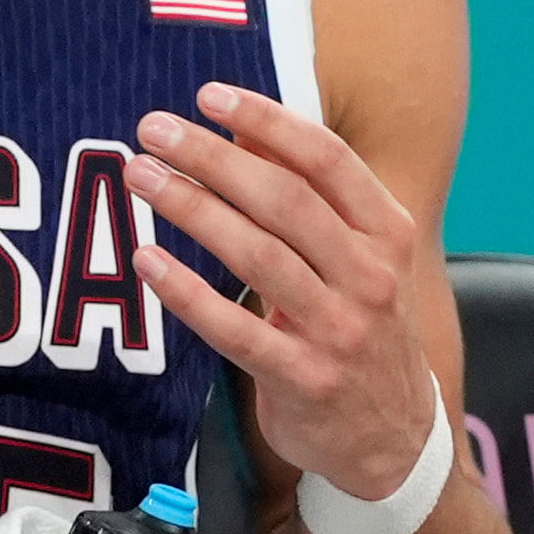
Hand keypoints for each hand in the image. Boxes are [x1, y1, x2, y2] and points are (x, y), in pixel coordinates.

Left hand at [122, 85, 442, 520]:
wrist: (393, 436)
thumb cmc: (362, 330)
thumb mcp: (358, 259)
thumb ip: (311, 200)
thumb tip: (246, 135)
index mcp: (387, 233)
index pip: (326, 159)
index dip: (266, 121)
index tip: (209, 97)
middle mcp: (369, 275)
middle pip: (284, 199)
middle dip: (212, 157)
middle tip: (153, 130)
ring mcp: (337, 329)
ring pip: (256, 255)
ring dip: (192, 208)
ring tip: (140, 177)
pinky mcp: (302, 378)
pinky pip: (233, 328)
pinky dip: (186, 292)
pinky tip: (147, 260)